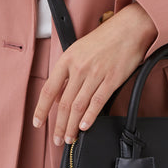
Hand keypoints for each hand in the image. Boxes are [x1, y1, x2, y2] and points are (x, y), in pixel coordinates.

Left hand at [32, 2, 157, 145]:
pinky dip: (90, 117)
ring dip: (73, 126)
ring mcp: (95, 74)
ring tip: (70, 138)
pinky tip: (85, 127)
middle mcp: (79, 67)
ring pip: (79, 106)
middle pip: (64, 103)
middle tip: (58, 139)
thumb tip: (60, 95)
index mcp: (67, 59)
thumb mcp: (79, 49)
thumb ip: (68, 71)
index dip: (42, 109)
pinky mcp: (112, 79)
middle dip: (59, 125)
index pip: (49, 89)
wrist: (129, 28)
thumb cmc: (105, 37)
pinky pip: (97, 102)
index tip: (38, 122)